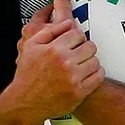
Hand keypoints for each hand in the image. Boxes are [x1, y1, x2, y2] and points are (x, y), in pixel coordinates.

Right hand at [10, 0, 102, 120]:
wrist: (25, 102)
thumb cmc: (27, 74)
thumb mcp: (31, 46)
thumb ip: (50, 31)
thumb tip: (68, 22)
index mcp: (53, 49)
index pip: (78, 33)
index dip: (76, 37)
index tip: (73, 42)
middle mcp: (64, 63)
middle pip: (90, 46)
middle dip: (84, 48)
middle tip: (78, 54)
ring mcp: (73, 78)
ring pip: (96, 61)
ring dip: (90, 61)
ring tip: (80, 65)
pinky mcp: (79, 92)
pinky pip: (98, 76)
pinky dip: (95, 74)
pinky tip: (86, 74)